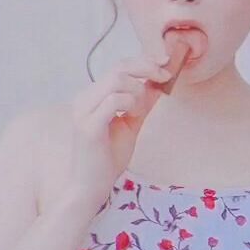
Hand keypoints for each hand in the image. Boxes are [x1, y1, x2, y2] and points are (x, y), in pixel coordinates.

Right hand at [66, 48, 182, 206]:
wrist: (91, 188)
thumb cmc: (107, 158)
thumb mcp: (131, 125)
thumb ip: (142, 104)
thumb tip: (159, 84)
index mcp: (91, 96)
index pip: (118, 66)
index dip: (144, 61)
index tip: (166, 63)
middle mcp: (84, 99)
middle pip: (119, 67)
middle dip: (147, 69)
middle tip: (165, 78)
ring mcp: (83, 111)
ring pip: (117, 80)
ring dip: (139, 92)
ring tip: (140, 112)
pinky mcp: (88, 126)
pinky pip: (114, 100)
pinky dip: (131, 104)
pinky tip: (133, 117)